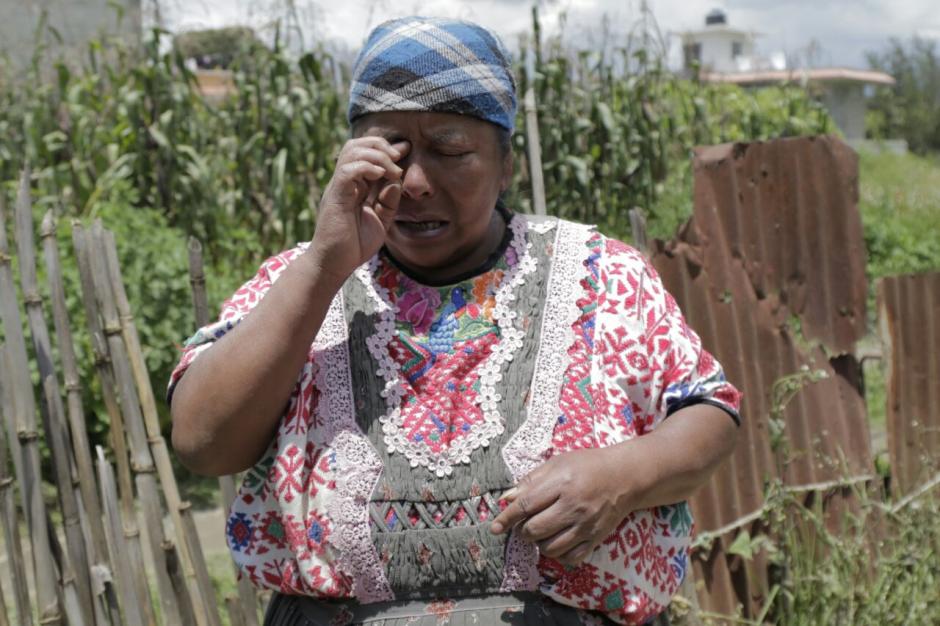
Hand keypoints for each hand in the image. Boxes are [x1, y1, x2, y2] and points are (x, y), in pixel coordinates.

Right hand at [307, 137, 409, 282]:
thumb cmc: (354, 246)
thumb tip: (397, 181)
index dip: (386, 148)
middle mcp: (345, 182)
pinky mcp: (336, 196)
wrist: (334, 265)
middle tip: (399, 158)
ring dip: (377, 155)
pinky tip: (381, 175)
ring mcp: (339, 187)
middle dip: (380, 145)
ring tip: (392, 170)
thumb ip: (389, 202)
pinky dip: (367, 166)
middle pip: (356, 145)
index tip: (406, 149)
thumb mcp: (380, 222)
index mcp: (355, 186)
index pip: (366, 155)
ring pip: (352, 152)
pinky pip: (348, 170)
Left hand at [490, 446, 651, 565]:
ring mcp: (586, 525)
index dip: (507, 518)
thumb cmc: (587, 466)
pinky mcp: (596, 538)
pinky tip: (558, 541)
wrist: (624, 476)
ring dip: (539, 543)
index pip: (526, 505)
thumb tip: (506, 498)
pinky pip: (570, 558)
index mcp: (562, 484)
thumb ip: (531, 481)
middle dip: (523, 530)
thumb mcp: (557, 463)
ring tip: (542, 531)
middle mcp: (574, 507)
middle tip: (525, 523)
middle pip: (535, 530)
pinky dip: (559, 554)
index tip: (495, 528)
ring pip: (550, 548)